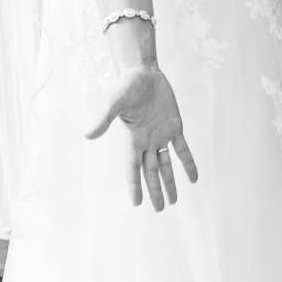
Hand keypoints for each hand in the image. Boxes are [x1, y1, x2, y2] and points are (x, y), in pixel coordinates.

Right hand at [86, 65, 199, 210]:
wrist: (142, 72)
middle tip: (160, 209)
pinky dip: (188, 163)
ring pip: (166, 164)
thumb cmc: (126, 85)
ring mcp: (161, 134)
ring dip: (170, 182)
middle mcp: (146, 141)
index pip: (133, 168)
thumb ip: (103, 119)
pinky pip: (182, 149)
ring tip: (173, 201)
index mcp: (132, 139)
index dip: (134, 185)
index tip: (137, 204)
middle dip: (155, 190)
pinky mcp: (174, 126)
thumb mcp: (114, 102)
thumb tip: (87, 134)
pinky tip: (194, 178)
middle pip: (151, 172)